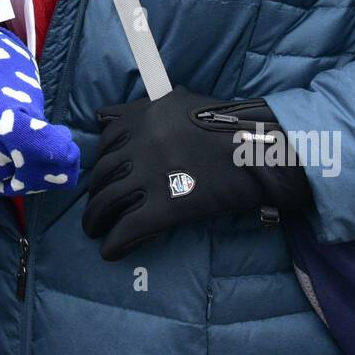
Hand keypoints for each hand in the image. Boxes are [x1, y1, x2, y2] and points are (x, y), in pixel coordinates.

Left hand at [81, 88, 312, 261]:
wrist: (259, 149)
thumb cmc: (226, 125)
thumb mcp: (178, 103)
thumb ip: (139, 110)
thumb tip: (101, 118)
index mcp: (142, 118)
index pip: (105, 145)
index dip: (101, 165)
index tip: (103, 178)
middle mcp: (139, 145)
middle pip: (103, 175)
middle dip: (95, 195)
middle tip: (96, 210)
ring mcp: (150, 176)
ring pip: (108, 202)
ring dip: (96, 220)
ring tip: (96, 231)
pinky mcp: (166, 207)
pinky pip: (128, 228)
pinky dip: (115, 242)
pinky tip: (111, 252)